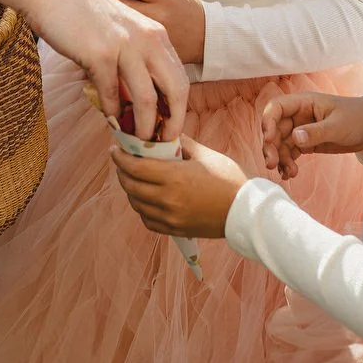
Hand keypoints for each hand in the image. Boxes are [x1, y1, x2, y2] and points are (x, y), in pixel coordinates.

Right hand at [28, 0, 188, 140]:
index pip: (181, 79)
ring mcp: (125, 47)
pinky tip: (108, 119)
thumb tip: (136, 100)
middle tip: (159, 142)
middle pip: (175, 91)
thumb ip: (135, 59)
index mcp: (157, 34)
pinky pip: (112, 94)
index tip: (168, 127)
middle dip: (170, 123)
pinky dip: (111, 112)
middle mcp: (148, 39)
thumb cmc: (82, 13)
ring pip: (146, 99)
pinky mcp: (100, 54)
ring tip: (135, 140)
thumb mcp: (121, 31)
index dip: (178, 109)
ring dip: (142, 126)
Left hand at [105, 0, 204, 65]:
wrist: (205, 36)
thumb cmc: (184, 9)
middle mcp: (158, 13)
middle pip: (120, 4)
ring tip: (116, 15)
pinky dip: (123, 35)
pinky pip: (128, 40)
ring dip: (114, 17)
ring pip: (121, 23)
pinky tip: (124, 32)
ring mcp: (154, 34)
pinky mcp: (151, 49)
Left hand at [112, 136, 247, 237]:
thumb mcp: (203, 154)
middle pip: (131, 186)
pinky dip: (142, 208)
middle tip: (122, 162)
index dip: (120, 158)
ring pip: (137, 204)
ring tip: (134, 178)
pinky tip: (147, 198)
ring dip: (131, 190)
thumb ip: (179, 143)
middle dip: (122, 173)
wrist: (247, 212)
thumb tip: (161, 132)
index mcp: (174, 177)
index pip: (134, 168)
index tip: (115, 149)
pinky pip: (148, 220)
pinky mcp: (175, 230)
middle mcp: (168, 200)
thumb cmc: (229, 178)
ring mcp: (171, 218)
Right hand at [260, 92, 362, 179]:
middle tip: (272, 164)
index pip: (276, 108)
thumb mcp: (338, 126)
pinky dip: (287, 163)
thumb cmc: (357, 118)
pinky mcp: (306, 142)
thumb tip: (295, 138)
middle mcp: (298, 115)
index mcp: (304, 103)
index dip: (268, 122)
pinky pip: (290, 152)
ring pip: (281, 143)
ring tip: (289, 173)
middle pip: (275, 129)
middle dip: (271, 147)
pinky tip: (290, 174)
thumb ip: (316, 132)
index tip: (268, 140)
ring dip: (280, 158)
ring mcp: (301, 129)